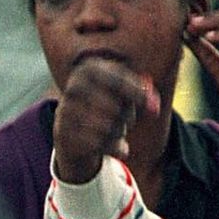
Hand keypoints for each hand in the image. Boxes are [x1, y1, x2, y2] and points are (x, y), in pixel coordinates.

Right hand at [51, 57, 158, 183]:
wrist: (73, 135)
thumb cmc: (106, 108)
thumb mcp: (125, 97)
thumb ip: (143, 97)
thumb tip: (154, 107)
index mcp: (89, 69)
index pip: (117, 80)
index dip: (138, 95)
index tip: (155, 109)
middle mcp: (74, 87)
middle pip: (115, 107)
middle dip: (128, 118)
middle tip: (128, 121)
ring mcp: (65, 111)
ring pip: (107, 128)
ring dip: (119, 133)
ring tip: (116, 132)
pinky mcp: (63, 134)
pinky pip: (97, 145)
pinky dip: (112, 148)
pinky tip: (111, 146)